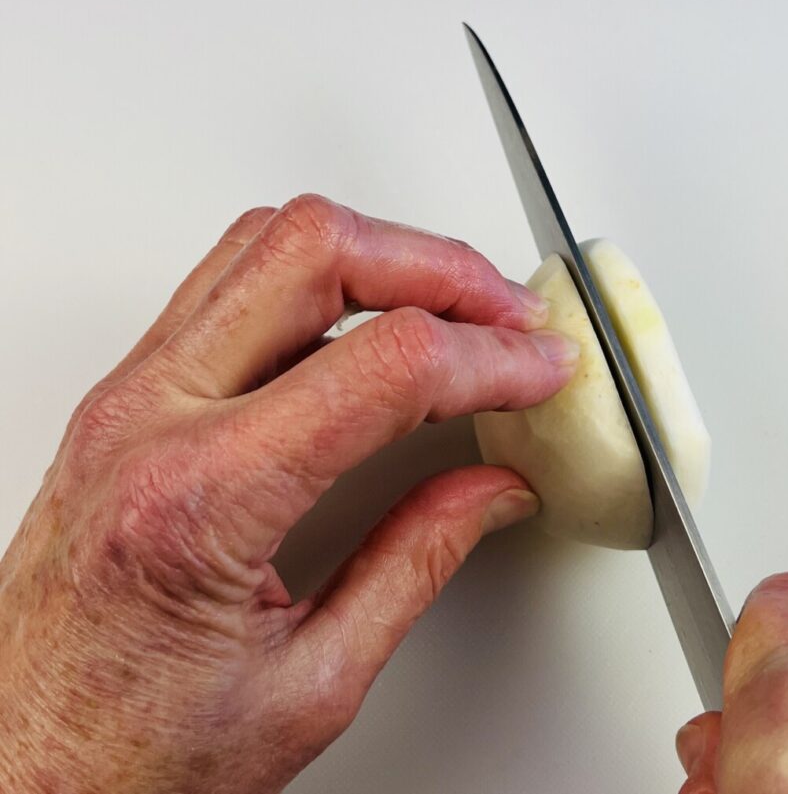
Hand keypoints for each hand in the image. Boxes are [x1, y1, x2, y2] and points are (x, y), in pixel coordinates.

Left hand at [0, 195, 577, 793]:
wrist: (16, 774)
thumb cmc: (123, 756)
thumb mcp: (309, 683)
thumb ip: (417, 563)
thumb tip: (492, 488)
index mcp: (199, 500)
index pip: (384, 366)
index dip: (490, 355)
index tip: (539, 368)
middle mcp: (148, 420)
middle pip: (316, 252)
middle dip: (441, 266)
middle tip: (509, 313)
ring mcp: (129, 397)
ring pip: (268, 242)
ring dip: (381, 256)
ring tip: (455, 305)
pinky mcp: (128, 398)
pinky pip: (233, 281)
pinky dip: (324, 279)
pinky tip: (371, 320)